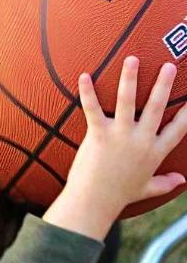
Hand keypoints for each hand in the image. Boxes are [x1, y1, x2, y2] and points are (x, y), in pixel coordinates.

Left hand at [43, 56, 186, 240]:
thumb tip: (181, 181)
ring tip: (132, 59)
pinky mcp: (99, 135)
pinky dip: (87, 92)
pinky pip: (93, 109)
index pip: (179, 129)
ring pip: (128, 101)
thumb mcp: (147, 188)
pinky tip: (84, 75)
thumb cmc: (118, 196)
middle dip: (164, 85)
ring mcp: (121, 136)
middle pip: (157, 107)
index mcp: (155, 152)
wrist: (94, 203)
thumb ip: (165, 182)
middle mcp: (142, 140)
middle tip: (170, 65)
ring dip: (130, 78)